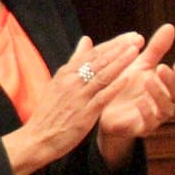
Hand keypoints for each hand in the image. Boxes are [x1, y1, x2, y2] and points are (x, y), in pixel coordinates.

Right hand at [3, 32, 143, 174]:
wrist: (36, 139)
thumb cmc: (50, 111)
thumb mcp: (59, 80)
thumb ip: (76, 60)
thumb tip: (86, 39)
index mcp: (67, 72)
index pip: (94, 52)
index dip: (115, 43)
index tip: (131, 36)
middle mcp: (72, 81)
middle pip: (100, 60)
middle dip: (121, 48)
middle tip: (138, 38)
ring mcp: (78, 97)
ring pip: (102, 75)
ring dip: (120, 62)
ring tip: (135, 51)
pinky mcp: (83, 114)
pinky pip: (101, 97)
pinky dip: (114, 87)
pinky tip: (128, 78)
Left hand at [97, 24, 174, 167]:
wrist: (104, 107)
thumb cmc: (127, 83)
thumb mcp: (142, 63)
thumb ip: (157, 48)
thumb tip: (170, 26)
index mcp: (168, 87)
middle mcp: (166, 101)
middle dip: (173, 82)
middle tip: (162, 69)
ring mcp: (155, 116)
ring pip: (167, 110)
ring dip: (160, 95)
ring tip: (148, 81)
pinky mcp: (142, 128)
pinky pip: (149, 124)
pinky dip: (147, 113)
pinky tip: (140, 102)